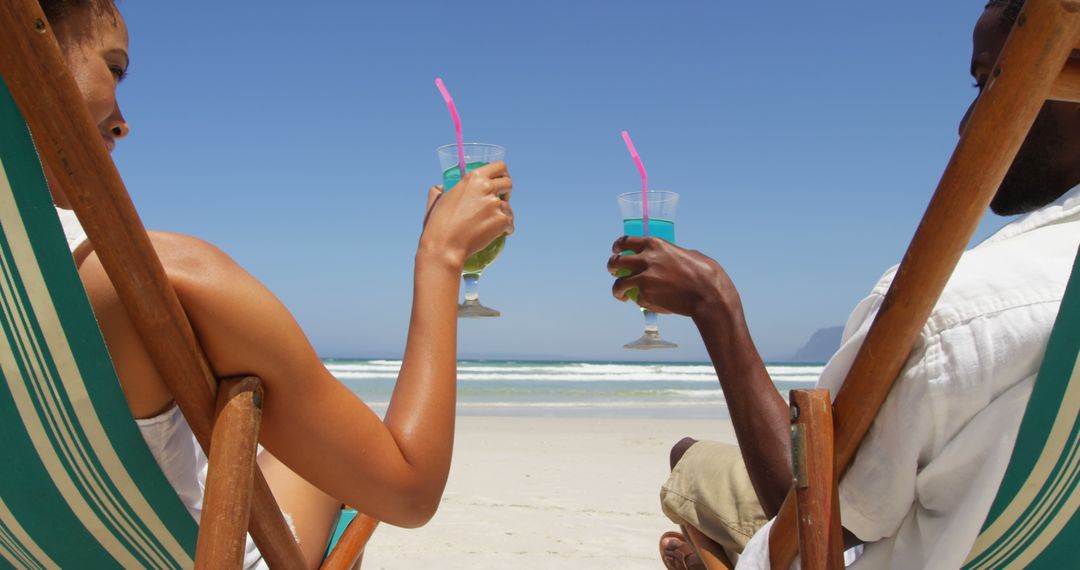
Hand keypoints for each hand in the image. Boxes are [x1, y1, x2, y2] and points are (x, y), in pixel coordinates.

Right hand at [419, 161, 513, 267]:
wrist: (445, 246)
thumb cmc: (437, 225)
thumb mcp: (436, 199)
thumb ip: (440, 189)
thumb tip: (441, 187)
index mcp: (473, 178)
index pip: (499, 167)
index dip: (502, 174)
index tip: (500, 181)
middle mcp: (486, 187)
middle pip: (508, 183)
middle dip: (507, 192)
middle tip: (501, 200)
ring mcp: (495, 204)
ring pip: (509, 207)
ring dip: (504, 214)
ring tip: (492, 224)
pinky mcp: (501, 220)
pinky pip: (510, 224)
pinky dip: (506, 230)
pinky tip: (498, 234)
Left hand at [607, 236, 738, 319]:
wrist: (709, 295)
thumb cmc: (705, 274)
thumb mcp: (687, 254)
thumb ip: (671, 254)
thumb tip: (667, 257)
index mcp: (655, 244)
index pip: (626, 241)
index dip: (617, 247)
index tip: (616, 251)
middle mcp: (646, 259)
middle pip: (616, 262)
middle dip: (612, 267)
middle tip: (614, 273)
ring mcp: (644, 278)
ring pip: (619, 284)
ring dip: (617, 290)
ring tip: (621, 295)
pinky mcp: (646, 296)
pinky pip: (637, 299)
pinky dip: (641, 302)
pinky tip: (649, 303)